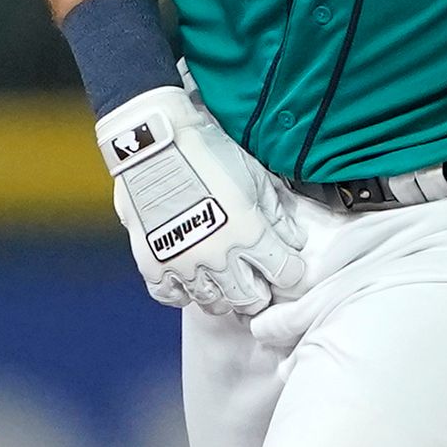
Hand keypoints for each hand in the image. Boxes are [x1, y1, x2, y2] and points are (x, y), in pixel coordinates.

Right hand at [95, 86, 306, 319]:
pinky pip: (171, 296)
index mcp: (249, 234)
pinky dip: (182, 293)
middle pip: (250, 300)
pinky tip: (188, 280)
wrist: (154, 142)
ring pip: (212, 303)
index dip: (290, 272)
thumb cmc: (207, 152)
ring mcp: (184, 263)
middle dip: (259, 294)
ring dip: (223, 296)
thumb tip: (294, 240)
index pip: (285, 275)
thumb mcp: (254, 176)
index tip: (286, 266)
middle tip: (256, 283)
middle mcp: (219, 256)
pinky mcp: (153, 262)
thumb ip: (277, 213)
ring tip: (223, 281)